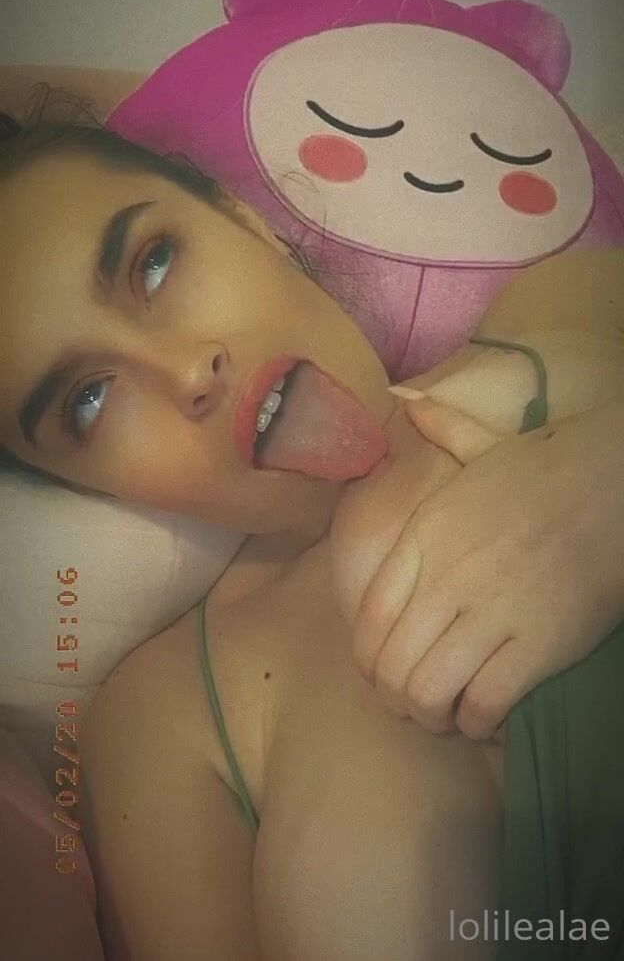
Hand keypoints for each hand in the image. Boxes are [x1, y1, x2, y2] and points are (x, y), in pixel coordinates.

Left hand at [333, 396, 623, 739]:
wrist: (613, 486)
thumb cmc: (547, 469)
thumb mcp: (480, 445)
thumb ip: (436, 429)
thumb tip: (404, 399)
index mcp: (424, 536)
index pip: (369, 618)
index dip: (366, 659)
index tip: (377, 674)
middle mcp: (445, 578)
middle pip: (391, 664)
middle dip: (394, 698)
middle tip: (411, 705)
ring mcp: (489, 613)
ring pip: (427, 692)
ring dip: (430, 716)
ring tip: (443, 715)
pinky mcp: (536, 646)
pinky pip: (483, 704)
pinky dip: (476, 723)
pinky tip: (482, 718)